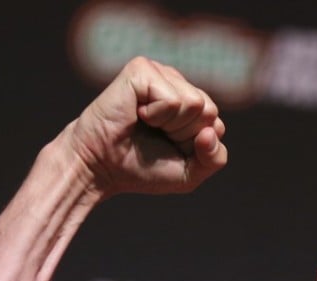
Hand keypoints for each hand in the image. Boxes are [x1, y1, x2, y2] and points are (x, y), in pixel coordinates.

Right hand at [64, 56, 227, 198]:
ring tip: (146, 124)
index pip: (216, 124)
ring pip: (195, 103)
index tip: (168, 147)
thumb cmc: (142, 169)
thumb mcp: (190, 173)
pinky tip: (138, 114)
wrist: (100, 168)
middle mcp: (176, 83)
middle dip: (185, 134)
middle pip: (209, 111)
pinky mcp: (142, 70)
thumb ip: (214, 158)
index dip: (194, 146)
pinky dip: (157, 116)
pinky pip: (173, 100)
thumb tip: (211, 131)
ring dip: (171, 125)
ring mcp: (159, 73)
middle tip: (156, 135)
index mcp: (189, 103)